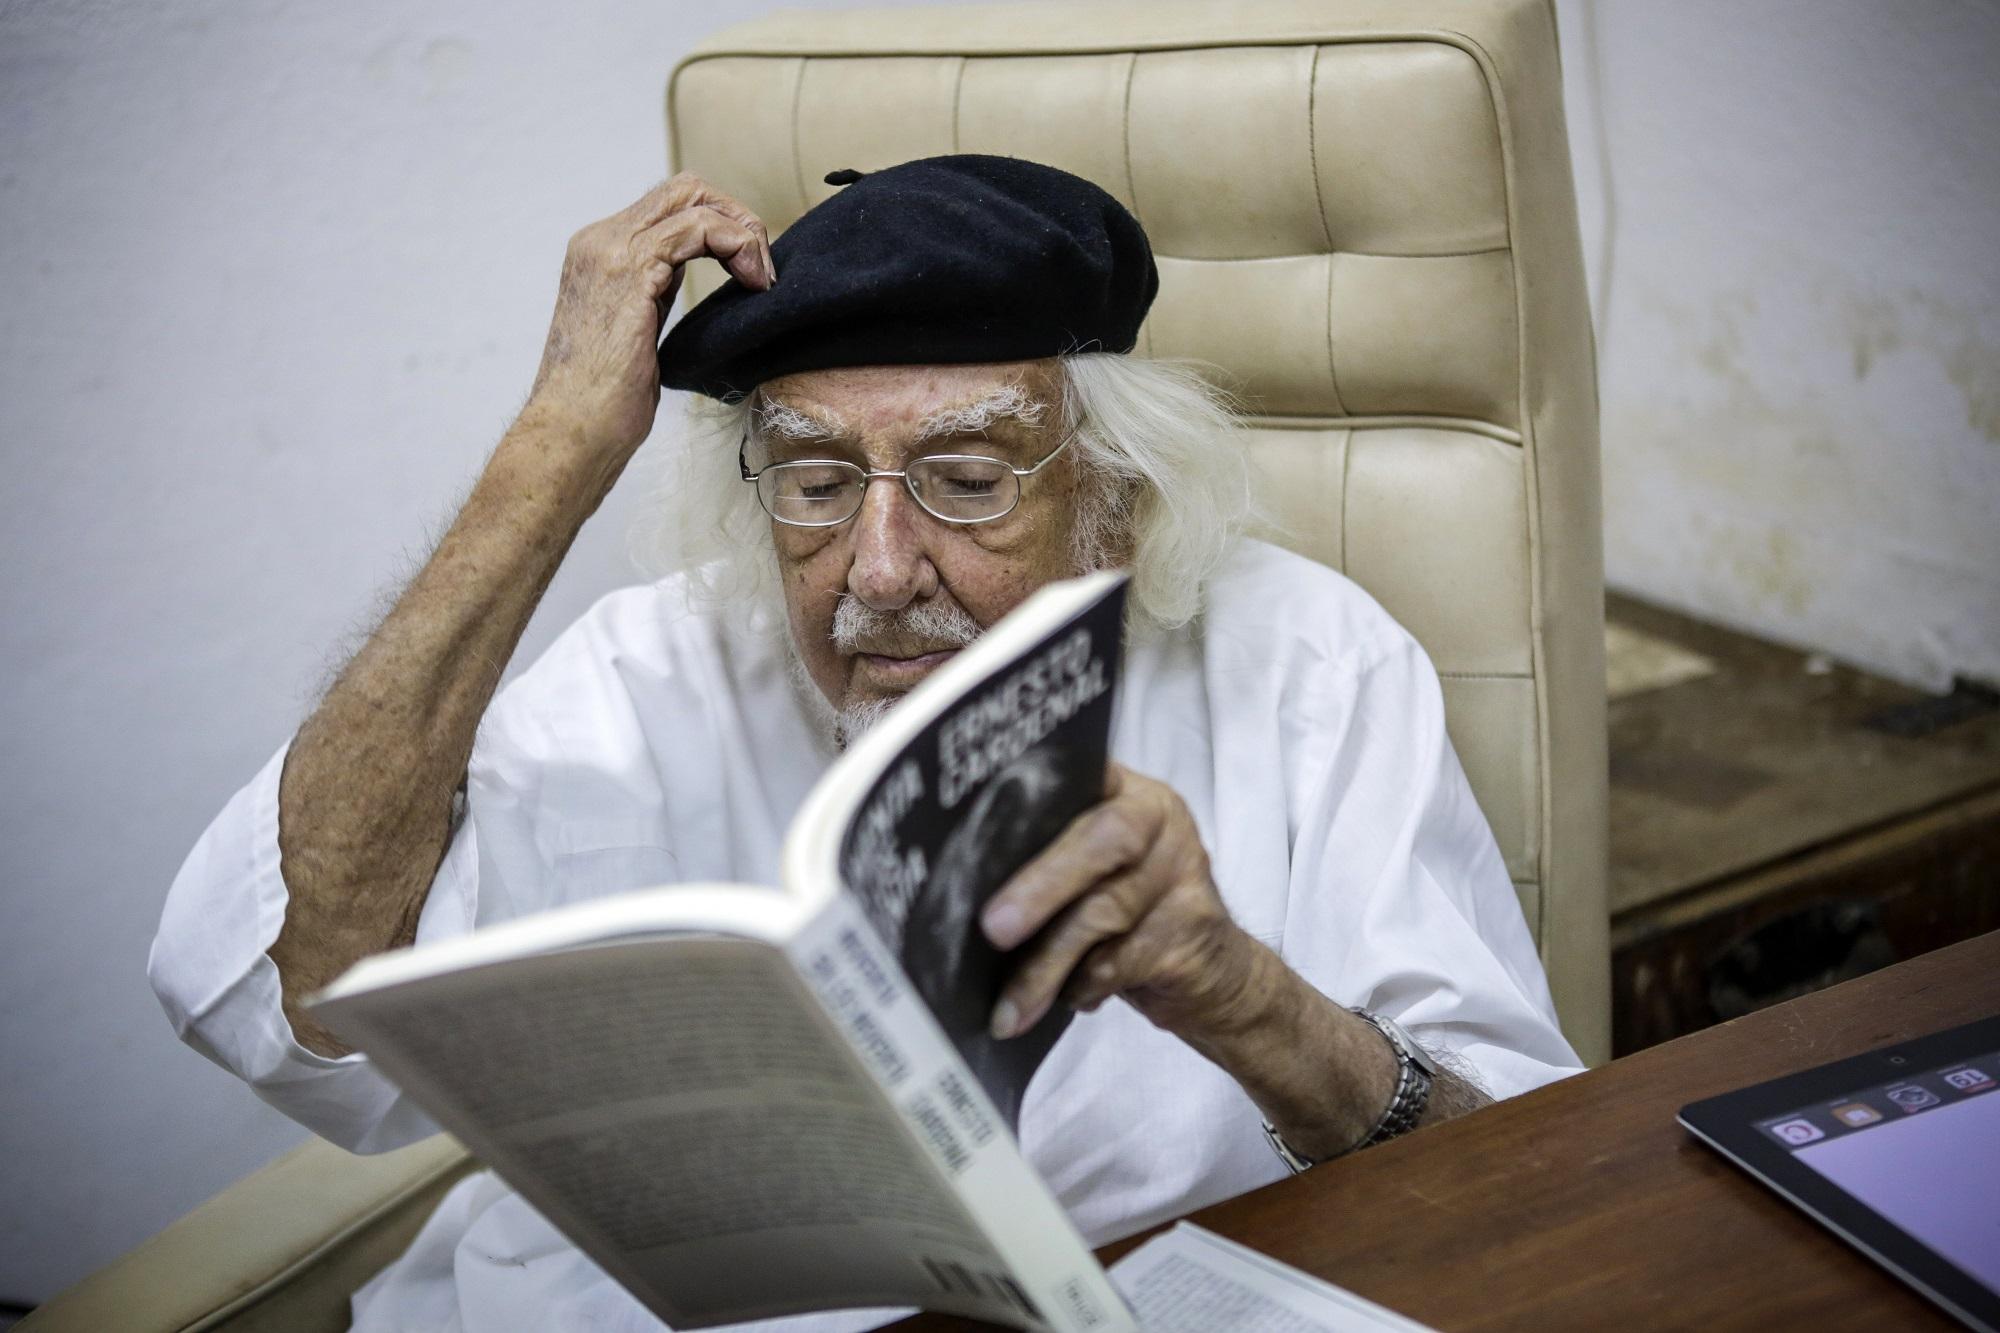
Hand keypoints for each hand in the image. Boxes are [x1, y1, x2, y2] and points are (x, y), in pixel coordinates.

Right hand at [523, 173, 775, 459]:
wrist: (574, 429)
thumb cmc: (604, 400)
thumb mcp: (633, 329)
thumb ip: (652, 290)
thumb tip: (685, 273)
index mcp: (599, 250)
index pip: (670, 205)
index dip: (720, 226)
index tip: (749, 270)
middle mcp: (600, 240)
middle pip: (685, 188)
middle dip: (737, 218)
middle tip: (763, 267)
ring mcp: (611, 249)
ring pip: (695, 199)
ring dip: (743, 233)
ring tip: (762, 278)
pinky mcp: (630, 268)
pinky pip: (698, 228)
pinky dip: (736, 245)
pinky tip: (752, 283)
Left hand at [980, 762, 1261, 1041]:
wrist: (1214, 971)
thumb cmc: (1128, 912)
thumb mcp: (1092, 872)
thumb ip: (1047, 858)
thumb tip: (961, 891)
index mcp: (1125, 791)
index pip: (1078, 775)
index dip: (1033, 795)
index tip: (982, 830)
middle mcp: (1159, 819)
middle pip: (1102, 840)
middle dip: (1042, 886)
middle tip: (993, 929)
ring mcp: (1183, 872)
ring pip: (1104, 913)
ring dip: (1046, 966)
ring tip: (1009, 1008)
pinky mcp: (1194, 930)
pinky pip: (1120, 960)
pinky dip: (1081, 986)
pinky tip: (1069, 997)